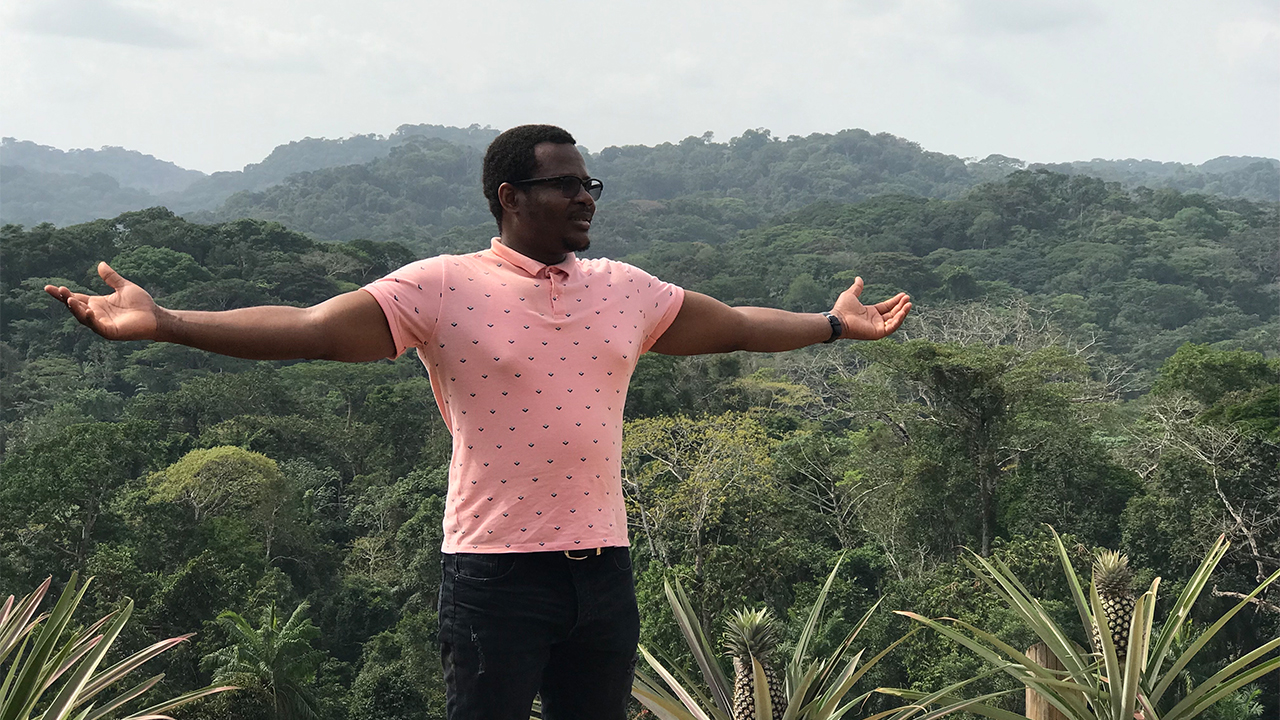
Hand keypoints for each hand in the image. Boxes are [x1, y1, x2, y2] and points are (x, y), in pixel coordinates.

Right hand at [44, 262, 161, 341]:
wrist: (155, 316)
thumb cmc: (141, 303)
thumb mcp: (124, 287)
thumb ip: (111, 277)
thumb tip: (100, 264)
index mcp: (97, 304)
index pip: (75, 298)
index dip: (62, 294)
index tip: (48, 287)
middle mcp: (96, 314)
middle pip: (75, 307)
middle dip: (65, 299)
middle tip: (57, 290)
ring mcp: (102, 324)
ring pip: (82, 317)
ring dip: (75, 309)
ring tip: (69, 299)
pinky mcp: (110, 332)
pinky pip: (96, 326)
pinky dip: (90, 319)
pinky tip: (87, 310)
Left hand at [831, 276, 911, 339]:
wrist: (839, 319)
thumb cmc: (842, 309)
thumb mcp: (851, 295)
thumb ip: (857, 288)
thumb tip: (858, 278)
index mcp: (870, 313)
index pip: (886, 307)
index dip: (895, 301)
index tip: (903, 295)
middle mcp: (875, 321)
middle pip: (892, 313)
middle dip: (901, 306)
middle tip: (908, 298)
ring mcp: (877, 327)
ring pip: (894, 320)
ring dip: (902, 312)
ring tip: (909, 304)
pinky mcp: (878, 333)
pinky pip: (892, 327)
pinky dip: (898, 320)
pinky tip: (903, 311)